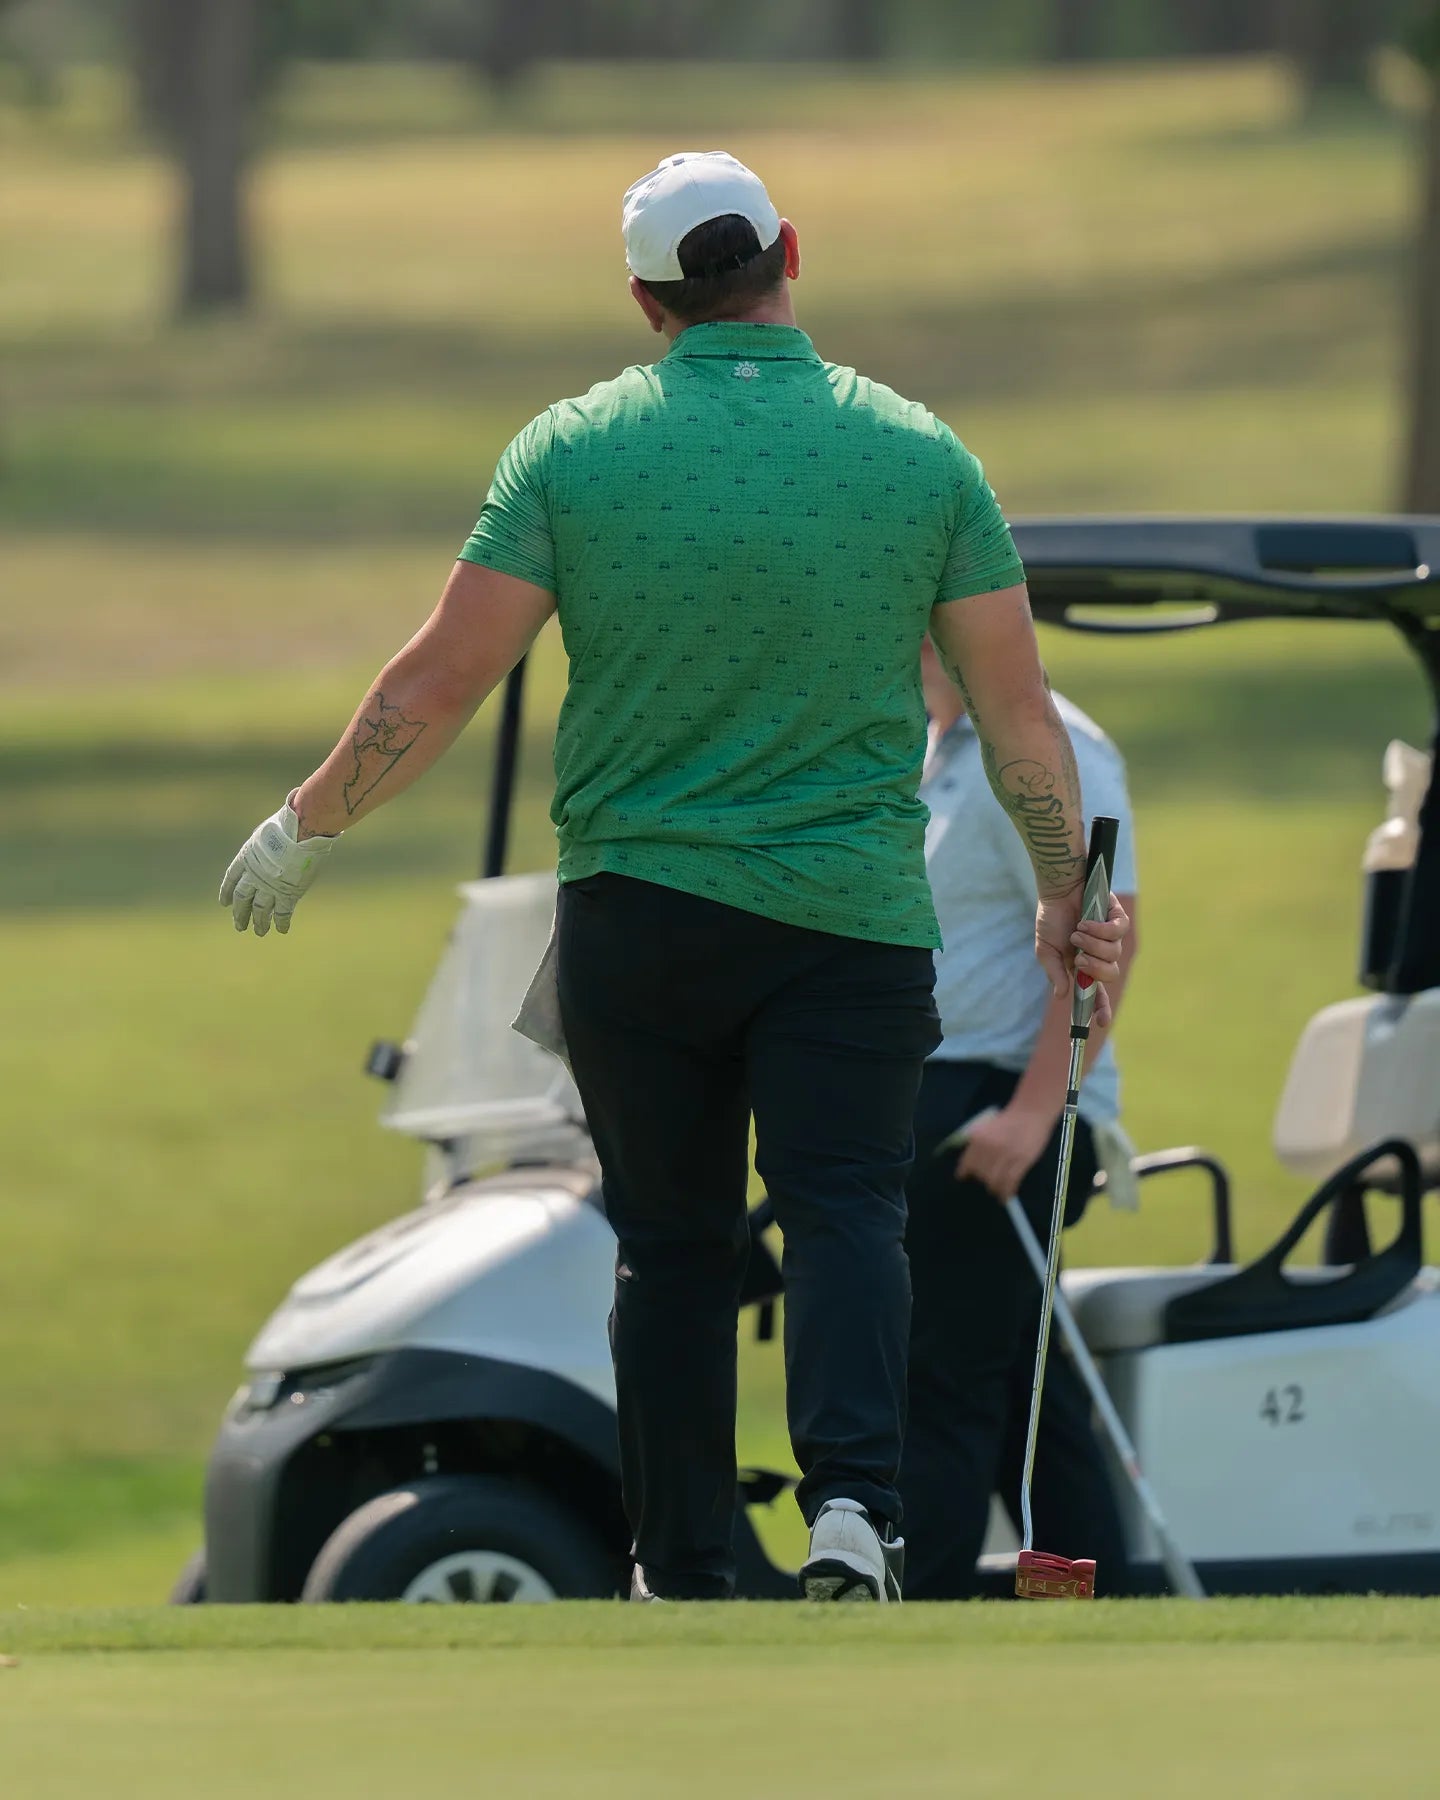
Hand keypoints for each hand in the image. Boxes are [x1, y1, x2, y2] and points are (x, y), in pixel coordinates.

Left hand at [220, 799, 338, 935]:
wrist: (302, 831)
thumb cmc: (288, 825)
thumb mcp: (266, 834)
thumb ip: (263, 847)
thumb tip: (268, 850)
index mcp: (246, 858)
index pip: (231, 879)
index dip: (226, 892)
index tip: (224, 904)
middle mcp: (254, 875)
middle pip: (242, 898)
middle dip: (240, 913)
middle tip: (239, 926)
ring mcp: (269, 886)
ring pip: (260, 909)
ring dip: (259, 922)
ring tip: (259, 932)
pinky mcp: (288, 894)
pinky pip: (282, 913)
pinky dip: (280, 923)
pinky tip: (281, 930)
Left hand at [956, 1103, 1055, 1201]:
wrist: (1030, 1112)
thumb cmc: (1008, 1119)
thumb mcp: (985, 1128)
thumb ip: (976, 1145)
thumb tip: (970, 1165)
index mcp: (978, 1138)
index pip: (967, 1163)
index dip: (965, 1174)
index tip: (965, 1179)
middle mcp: (989, 1147)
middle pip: (980, 1175)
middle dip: (982, 1181)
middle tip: (986, 1184)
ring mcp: (1006, 1155)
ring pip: (995, 1181)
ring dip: (994, 1190)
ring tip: (996, 1192)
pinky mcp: (1022, 1161)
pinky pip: (1011, 1182)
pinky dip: (1007, 1192)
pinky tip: (1005, 1196)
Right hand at [1034, 892, 1128, 1025]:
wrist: (1057, 889)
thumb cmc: (1051, 918)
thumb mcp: (1046, 950)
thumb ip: (1055, 973)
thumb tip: (1063, 996)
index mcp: (1084, 965)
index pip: (1096, 992)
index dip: (1100, 1008)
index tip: (1101, 1023)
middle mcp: (1100, 953)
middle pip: (1109, 975)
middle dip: (1094, 969)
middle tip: (1079, 958)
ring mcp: (1110, 936)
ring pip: (1112, 953)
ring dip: (1092, 944)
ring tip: (1077, 932)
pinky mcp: (1117, 918)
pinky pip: (1118, 932)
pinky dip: (1101, 930)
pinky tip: (1086, 923)